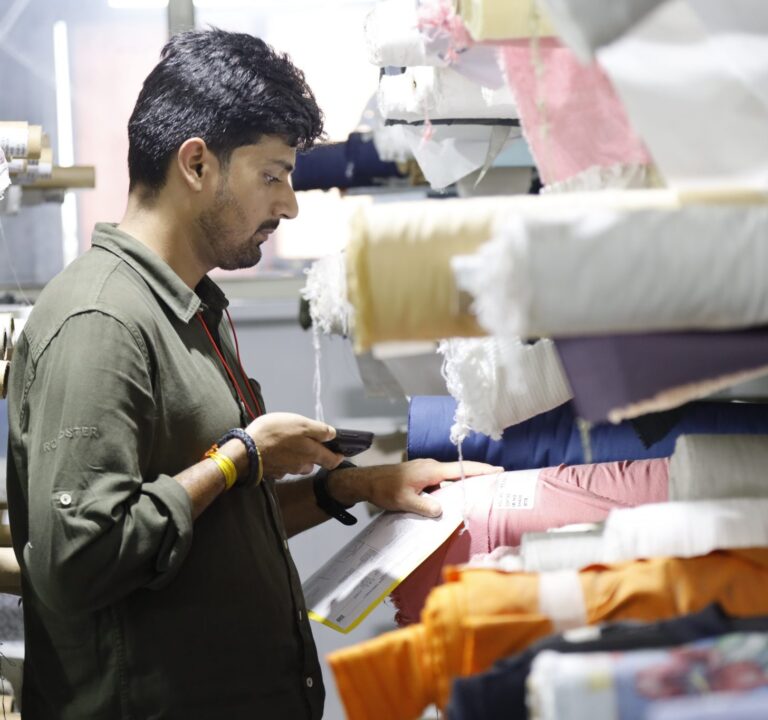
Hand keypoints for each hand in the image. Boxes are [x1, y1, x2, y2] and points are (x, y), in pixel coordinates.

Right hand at [245, 412, 342, 477]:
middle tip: (310, 443)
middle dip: (315, 455)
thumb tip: (332, 435)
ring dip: (298, 458)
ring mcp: (286, 470)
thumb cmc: (274, 434)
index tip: (340, 452)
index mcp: (312, 454)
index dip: (337, 456)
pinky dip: (282, 460)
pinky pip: (282, 466)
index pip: (332, 461)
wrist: (246, 450)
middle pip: (314, 463)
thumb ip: (319, 430)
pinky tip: (276, 451)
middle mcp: (301, 466)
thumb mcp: (300, 424)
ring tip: (290, 445)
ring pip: (298, 465)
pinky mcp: (272, 471)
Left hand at [330, 459, 503, 517]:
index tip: (500, 470)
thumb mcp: (405, 501)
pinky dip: (449, 491)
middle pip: (460, 473)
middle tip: (496, 486)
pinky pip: (441, 483)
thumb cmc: (385, 488)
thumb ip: (424, 506)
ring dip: (462, 487)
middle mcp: (432, 467)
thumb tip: (442, 511)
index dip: (482, 470)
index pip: (462, 469)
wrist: (367, 481)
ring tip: (479, 497)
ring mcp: (427, 471)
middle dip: (478, 478)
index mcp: (432, 470)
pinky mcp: (422, 477)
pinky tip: (452, 503)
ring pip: (450, 480)